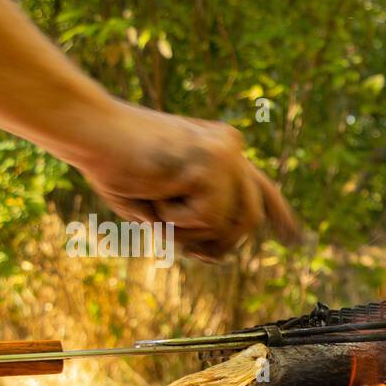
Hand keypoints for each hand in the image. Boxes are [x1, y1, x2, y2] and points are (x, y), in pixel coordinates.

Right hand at [73, 102, 298, 261]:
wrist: (88, 129)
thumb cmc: (114, 164)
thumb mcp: (162, 202)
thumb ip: (195, 225)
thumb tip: (221, 256)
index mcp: (222, 152)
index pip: (260, 188)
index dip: (279, 216)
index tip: (296, 239)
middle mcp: (232, 149)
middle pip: (249, 221)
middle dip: (217, 243)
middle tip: (178, 240)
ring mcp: (226, 156)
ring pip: (231, 226)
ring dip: (187, 232)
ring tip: (158, 202)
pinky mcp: (212, 166)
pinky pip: (206, 221)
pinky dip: (174, 220)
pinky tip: (155, 190)